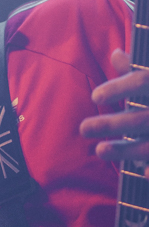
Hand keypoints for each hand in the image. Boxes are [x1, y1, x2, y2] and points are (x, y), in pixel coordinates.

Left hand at [80, 49, 148, 178]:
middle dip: (111, 125)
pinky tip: (143, 173)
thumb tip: (116, 54)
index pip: (143, 81)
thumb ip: (140, 68)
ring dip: (125, 150)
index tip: (94, 97)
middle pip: (142, 118)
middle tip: (83, 128)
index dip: (119, 88)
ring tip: (99, 150)